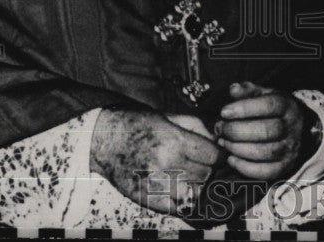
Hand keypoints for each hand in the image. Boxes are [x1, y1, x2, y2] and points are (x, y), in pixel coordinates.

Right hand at [90, 108, 220, 217]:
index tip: (218, 155)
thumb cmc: (138, 124)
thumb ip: (196, 127)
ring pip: (193, 193)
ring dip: (196, 185)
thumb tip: (216, 141)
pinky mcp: (144, 198)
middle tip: (202, 164)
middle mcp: (166, 164)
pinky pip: (175, 208)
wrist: (104, 139)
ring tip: (190, 176)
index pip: (212, 156)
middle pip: (205, 175)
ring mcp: (154, 184)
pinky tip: (179, 190)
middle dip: (208, 169)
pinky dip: (182, 201)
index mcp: (174, 141)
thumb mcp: (169, 116)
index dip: (219, 155)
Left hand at [216, 81, 304, 180]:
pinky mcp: (285, 167)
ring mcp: (290, 149)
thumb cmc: (274, 110)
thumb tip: (233, 90)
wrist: (298, 130)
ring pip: (265, 152)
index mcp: (287, 105)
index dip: (245, 109)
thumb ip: (248, 91)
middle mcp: (292, 127)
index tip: (224, 112)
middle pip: (266, 131)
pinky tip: (231, 158)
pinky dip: (245, 167)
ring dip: (238, 148)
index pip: (269, 105)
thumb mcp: (264, 95)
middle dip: (237, 131)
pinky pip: (265, 172)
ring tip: (223, 142)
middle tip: (220, 128)